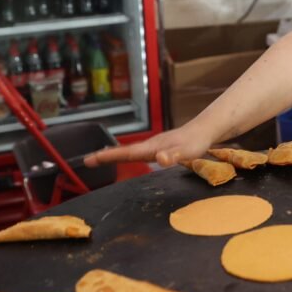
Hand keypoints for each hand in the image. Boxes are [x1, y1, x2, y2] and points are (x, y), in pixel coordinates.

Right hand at [83, 123, 213, 167]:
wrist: (204, 130)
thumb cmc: (196, 142)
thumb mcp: (187, 151)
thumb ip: (173, 155)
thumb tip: (160, 160)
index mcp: (152, 148)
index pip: (126, 153)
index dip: (109, 156)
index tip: (90, 159)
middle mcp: (150, 146)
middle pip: (124, 151)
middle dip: (105, 156)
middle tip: (87, 160)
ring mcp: (154, 146)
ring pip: (130, 151)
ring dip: (114, 155)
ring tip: (99, 159)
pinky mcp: (159, 148)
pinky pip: (138, 152)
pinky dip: (126, 155)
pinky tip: (124, 157)